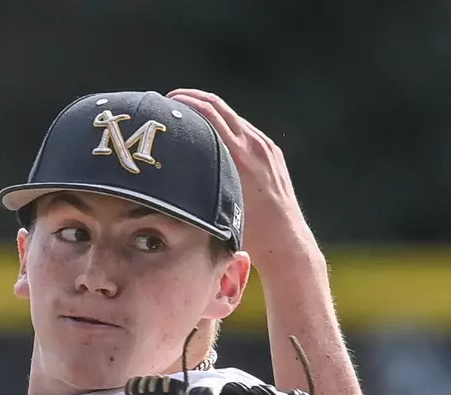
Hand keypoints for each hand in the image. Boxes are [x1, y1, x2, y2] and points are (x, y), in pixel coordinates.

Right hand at [167, 89, 321, 269]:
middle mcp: (254, 145)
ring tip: (187, 116)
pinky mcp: (272, 152)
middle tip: (169, 100)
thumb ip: (199, 183)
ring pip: (232, 117)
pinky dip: (226, 126)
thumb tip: (170, 175)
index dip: (184, 101)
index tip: (165, 102)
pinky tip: (212, 135)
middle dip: (192, 98)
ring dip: (209, 111)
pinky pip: (245, 131)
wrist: (285, 240)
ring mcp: (265, 147)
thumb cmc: (249, 231)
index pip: (208, 112)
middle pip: (218, 105)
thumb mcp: (217, 205)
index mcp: (239, 155)